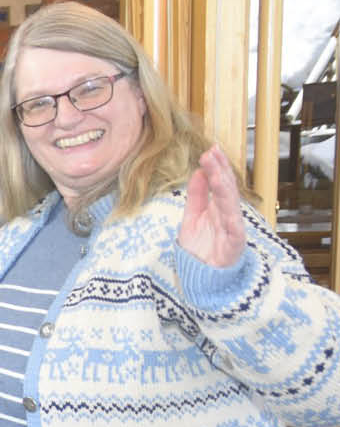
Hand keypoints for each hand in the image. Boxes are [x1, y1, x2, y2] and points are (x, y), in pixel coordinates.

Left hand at [178, 145, 245, 268]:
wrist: (204, 276)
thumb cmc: (201, 247)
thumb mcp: (192, 217)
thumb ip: (196, 196)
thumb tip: (197, 172)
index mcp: (217, 206)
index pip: (218, 182)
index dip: (215, 166)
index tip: (209, 150)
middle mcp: (227, 213)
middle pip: (226, 188)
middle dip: (220, 170)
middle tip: (212, 152)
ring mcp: (232, 226)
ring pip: (230, 202)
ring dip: (224, 186)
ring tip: (217, 171)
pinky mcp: (234, 242)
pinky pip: (234, 225)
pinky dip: (231, 213)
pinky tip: (227, 201)